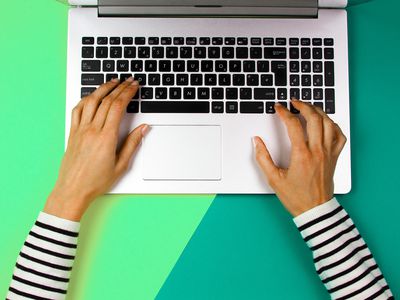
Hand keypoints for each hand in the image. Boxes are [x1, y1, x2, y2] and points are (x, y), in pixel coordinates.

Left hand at [44, 77, 147, 220]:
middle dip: (119, 87)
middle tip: (129, 81)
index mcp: (106, 138)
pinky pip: (77, 110)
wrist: (73, 190)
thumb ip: (133, 144)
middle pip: (106, 100)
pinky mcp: (72, 133)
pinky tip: (91, 96)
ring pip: (91, 101)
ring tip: (112, 81)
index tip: (134, 86)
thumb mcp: (121, 165)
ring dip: (102, 88)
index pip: (118, 106)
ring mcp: (80, 130)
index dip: (128, 93)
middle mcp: (92, 130)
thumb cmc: (96, 181)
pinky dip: (85, 99)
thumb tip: (143, 128)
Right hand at [253, 100, 346, 216]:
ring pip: (328, 123)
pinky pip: (339, 136)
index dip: (284, 112)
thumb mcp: (273, 179)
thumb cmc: (296, 196)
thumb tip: (257, 141)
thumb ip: (262, 158)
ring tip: (309, 107)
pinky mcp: (334, 157)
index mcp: (301, 155)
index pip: (293, 124)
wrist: (315, 210)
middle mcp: (317, 151)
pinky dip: (333, 125)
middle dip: (303, 105)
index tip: (279, 108)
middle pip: (314, 118)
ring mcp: (328, 153)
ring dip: (318, 111)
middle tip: (294, 101)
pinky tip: (326, 123)